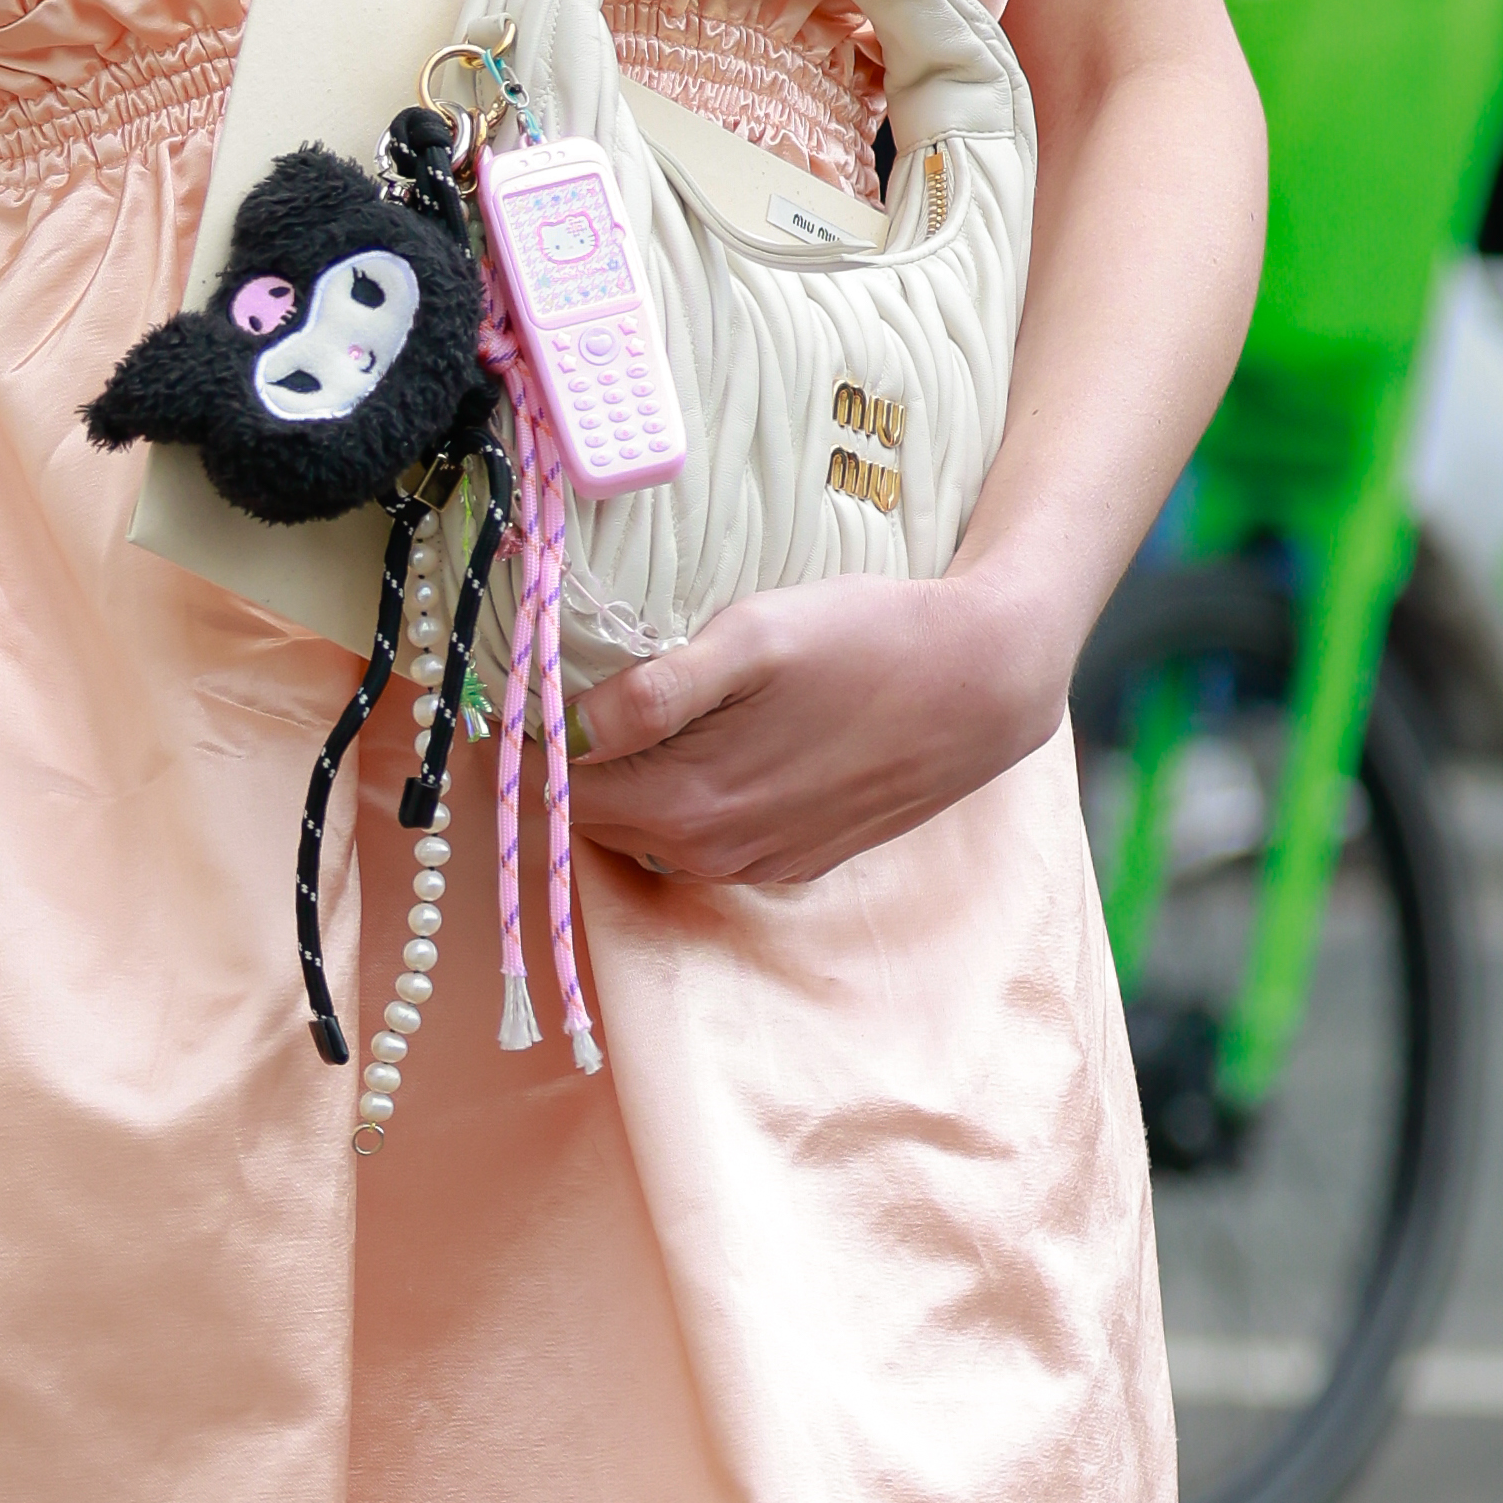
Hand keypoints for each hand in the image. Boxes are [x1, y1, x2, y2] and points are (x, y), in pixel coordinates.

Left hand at [565, 562, 1067, 897]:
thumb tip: (569, 724)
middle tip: (558, 696)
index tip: (515, 694)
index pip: (559, 793)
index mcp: (686, 803)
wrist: (986, 682)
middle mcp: (712, 854)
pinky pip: (705, 841)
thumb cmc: (870, 639)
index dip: (528, 744)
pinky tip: (706, 746)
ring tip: (630, 716)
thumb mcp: (754, 637)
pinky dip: (682, 801)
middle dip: (568, 768)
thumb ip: (654, 692)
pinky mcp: (794, 861)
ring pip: (647, 833)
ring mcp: (756, 865)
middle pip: (596, 820)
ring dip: (627, 784)